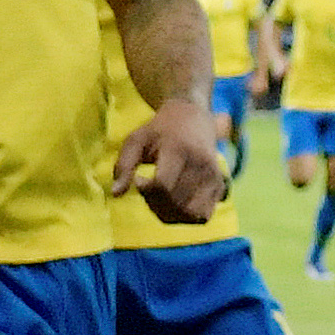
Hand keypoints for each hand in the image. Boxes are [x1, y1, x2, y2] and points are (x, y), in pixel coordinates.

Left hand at [114, 97, 224, 223]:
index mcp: (180, 150)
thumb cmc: (160, 130)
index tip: (139, 181)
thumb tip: (115, 194)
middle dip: (154, 204)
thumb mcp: (136, 140)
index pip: (163, 186)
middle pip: (175, 204)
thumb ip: (124, 165)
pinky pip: (202, 217)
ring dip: (170, 214)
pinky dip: (185, 217)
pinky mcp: (220, 187)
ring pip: (190, 215)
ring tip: (160, 198)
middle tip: (148, 190)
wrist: (194, 118)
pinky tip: (175, 202)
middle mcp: (201, 165)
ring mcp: (214, 178)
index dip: (146, 191)